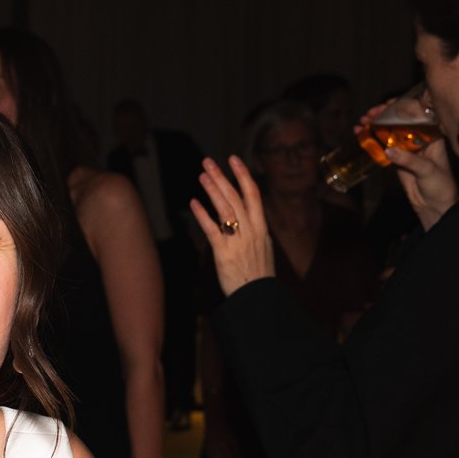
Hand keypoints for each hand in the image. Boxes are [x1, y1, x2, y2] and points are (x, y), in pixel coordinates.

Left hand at [188, 156, 273, 295]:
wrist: (257, 298)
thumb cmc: (259, 275)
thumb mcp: (264, 248)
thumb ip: (255, 230)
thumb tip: (248, 216)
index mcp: (261, 228)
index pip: (253, 194)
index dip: (243, 175)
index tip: (233, 159)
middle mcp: (251, 231)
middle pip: (236, 197)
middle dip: (222, 177)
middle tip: (208, 162)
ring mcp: (238, 241)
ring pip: (225, 209)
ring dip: (212, 190)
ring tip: (201, 176)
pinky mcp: (225, 254)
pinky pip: (212, 230)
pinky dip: (203, 215)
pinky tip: (194, 203)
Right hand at [360, 97, 458, 228]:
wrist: (435, 206)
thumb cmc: (440, 185)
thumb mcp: (427, 170)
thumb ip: (409, 159)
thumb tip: (388, 149)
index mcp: (433, 134)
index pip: (417, 113)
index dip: (401, 106)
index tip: (387, 104)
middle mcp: (420, 137)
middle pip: (399, 119)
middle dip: (383, 115)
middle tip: (370, 114)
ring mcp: (407, 146)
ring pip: (389, 130)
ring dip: (375, 125)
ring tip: (361, 122)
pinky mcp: (397, 157)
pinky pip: (383, 144)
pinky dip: (371, 139)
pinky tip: (359, 134)